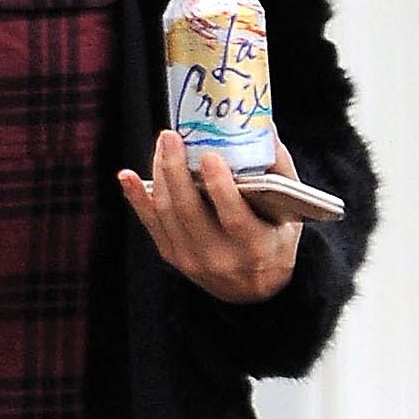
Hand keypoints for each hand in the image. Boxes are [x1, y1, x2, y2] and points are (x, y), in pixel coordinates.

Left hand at [116, 131, 304, 302]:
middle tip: (172, 137)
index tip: (211, 155)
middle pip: (190, 212)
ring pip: (167, 213)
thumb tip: (264, 128)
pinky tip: (128, 176)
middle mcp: (221, 258)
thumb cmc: (274, 242)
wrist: (254, 290)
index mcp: (255, 248)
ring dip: (160, 174)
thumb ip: (280, 173)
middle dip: (176, 170)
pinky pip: (151, 224)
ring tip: (163, 144)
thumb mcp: (290, 215)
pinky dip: (137, 198)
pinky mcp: (173, 257)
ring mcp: (192, 260)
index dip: (220, 187)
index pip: (234, 218)